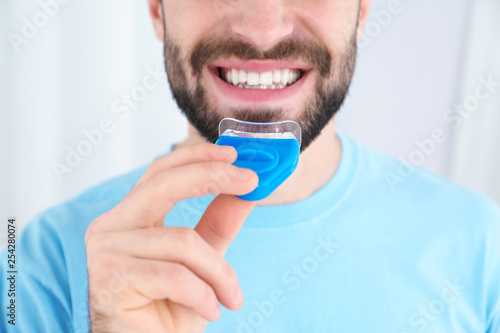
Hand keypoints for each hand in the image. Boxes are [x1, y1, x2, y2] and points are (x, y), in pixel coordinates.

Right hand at [84, 143, 257, 332]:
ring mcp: (105, 251)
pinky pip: (176, 275)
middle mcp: (110, 227)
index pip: (161, 172)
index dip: (198, 157)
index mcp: (129, 217)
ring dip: (219, 273)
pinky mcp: (110, 278)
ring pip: (183, 241)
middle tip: (252, 181)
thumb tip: (247, 188)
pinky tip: (210, 310)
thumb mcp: (204, 259)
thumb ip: (219, 221)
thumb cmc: (171, 307)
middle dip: (212, 177)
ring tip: (231, 297)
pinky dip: (203, 295)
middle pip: (163, 184)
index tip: (235, 154)